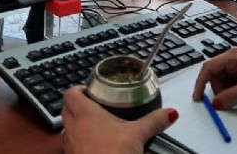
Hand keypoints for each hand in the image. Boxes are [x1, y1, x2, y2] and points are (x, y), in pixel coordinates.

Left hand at [61, 85, 178, 153]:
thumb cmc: (114, 153)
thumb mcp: (138, 134)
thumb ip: (154, 121)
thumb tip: (169, 113)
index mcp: (85, 114)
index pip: (71, 93)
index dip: (79, 89)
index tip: (90, 90)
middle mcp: (73, 128)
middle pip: (66, 109)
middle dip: (77, 105)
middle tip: (94, 106)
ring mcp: (70, 145)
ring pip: (67, 128)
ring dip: (77, 125)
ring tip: (94, 126)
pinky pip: (71, 147)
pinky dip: (80, 143)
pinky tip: (95, 147)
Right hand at [192, 47, 236, 108]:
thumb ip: (231, 96)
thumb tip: (216, 103)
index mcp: (234, 56)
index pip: (209, 67)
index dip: (201, 82)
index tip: (198, 97)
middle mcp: (235, 60)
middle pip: (215, 76)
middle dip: (218, 89)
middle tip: (226, 100)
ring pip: (223, 82)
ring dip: (226, 92)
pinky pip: (232, 85)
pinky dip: (233, 92)